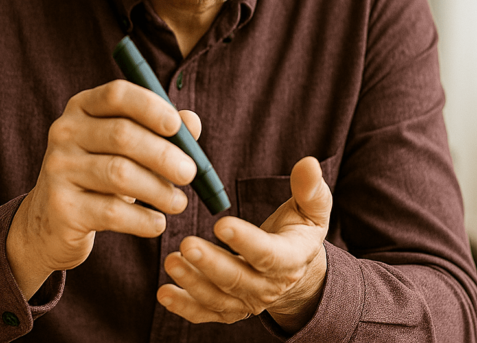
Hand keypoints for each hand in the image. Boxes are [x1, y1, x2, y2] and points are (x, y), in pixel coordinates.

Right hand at [7, 80, 200, 298]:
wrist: (52, 222)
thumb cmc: (100, 176)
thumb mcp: (128, 148)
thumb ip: (161, 131)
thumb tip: (192, 121)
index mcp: (83, 107)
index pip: (117, 94)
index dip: (150, 107)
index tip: (177, 126)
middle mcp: (65, 132)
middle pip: (122, 135)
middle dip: (163, 155)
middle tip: (191, 173)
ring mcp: (58, 169)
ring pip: (119, 174)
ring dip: (158, 190)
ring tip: (179, 203)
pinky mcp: (61, 207)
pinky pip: (112, 212)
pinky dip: (143, 219)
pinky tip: (157, 223)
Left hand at [158, 156, 331, 332]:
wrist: (294, 268)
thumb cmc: (298, 230)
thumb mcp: (312, 209)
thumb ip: (309, 188)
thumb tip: (308, 163)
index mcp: (291, 259)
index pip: (267, 254)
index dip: (245, 241)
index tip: (220, 223)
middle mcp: (269, 286)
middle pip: (237, 279)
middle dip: (211, 264)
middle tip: (187, 244)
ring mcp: (248, 301)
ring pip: (218, 298)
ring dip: (192, 282)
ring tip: (171, 261)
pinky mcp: (229, 309)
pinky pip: (205, 313)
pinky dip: (184, 306)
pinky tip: (164, 293)